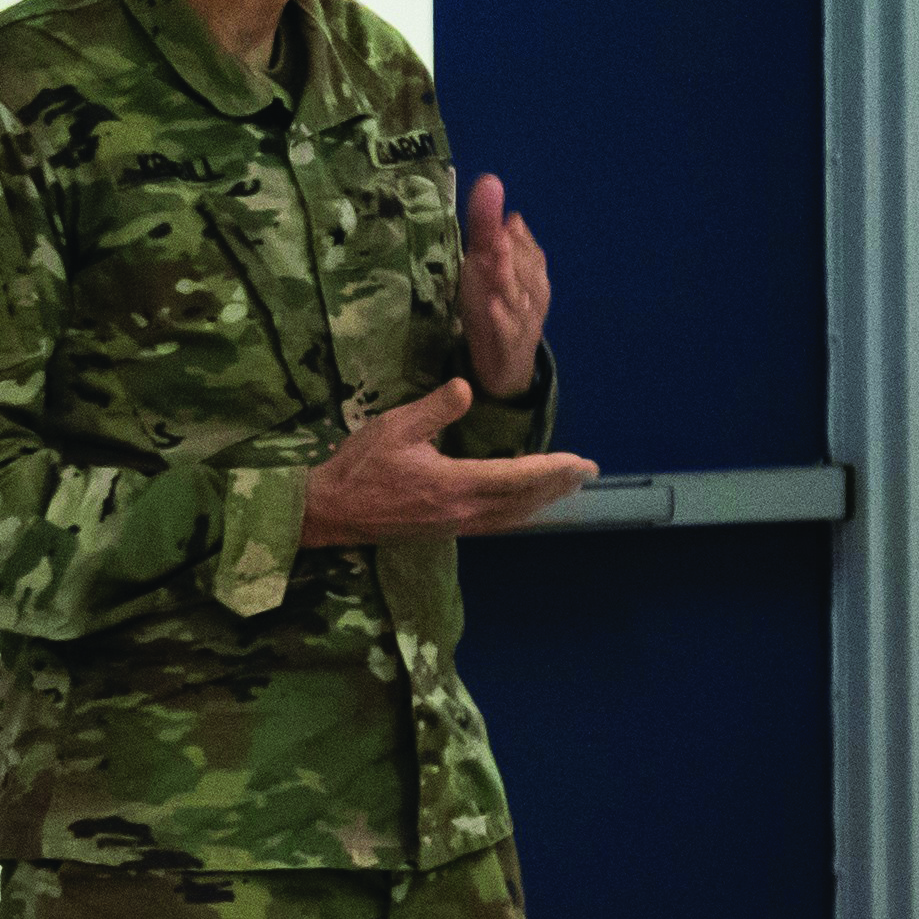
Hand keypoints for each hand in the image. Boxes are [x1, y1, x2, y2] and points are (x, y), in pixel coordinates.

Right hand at [299, 380, 594, 546]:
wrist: (330, 512)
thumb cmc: (360, 466)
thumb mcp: (394, 427)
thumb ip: (434, 409)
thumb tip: (466, 388)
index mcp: (454, 484)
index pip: (516, 476)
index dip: (552, 470)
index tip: (581, 463)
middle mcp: (462, 511)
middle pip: (523, 501)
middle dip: (558, 486)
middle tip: (589, 474)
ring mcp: (455, 525)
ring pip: (512, 516)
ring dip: (543, 501)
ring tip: (568, 488)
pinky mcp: (445, 530)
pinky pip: (495, 523)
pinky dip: (519, 512)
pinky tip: (525, 505)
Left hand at [462, 172, 550, 401]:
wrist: (505, 364)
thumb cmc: (497, 306)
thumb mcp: (485, 264)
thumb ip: (486, 226)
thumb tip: (492, 182)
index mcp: (532, 273)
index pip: (530, 251)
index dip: (517, 239)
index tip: (504, 223)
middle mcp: (534, 294)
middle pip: (527, 272)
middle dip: (513, 254)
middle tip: (498, 237)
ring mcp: (524, 322)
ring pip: (520, 299)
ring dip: (509, 281)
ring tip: (495, 264)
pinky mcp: (511, 346)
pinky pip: (509, 331)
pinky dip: (502, 319)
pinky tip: (492, 306)